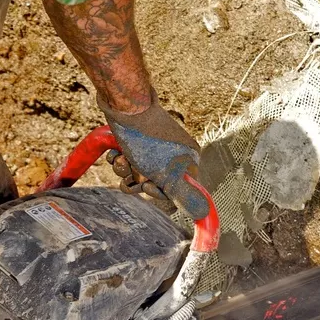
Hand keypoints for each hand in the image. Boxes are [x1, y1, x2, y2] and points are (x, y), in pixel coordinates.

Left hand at [99, 94, 209, 219]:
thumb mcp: (167, 174)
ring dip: (125, 170)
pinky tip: (115, 152)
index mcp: (189, 160)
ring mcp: (156, 147)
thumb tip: (204, 213)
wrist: (126, 106)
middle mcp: (174, 154)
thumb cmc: (148, 141)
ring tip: (121, 158)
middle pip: (155, 183)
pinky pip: (130, 160)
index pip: (178, 192)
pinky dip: (120, 159)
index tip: (147, 186)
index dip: (159, 193)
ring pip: (138, 173)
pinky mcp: (139, 141)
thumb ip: (184, 195)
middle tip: (132, 168)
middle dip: (138, 180)